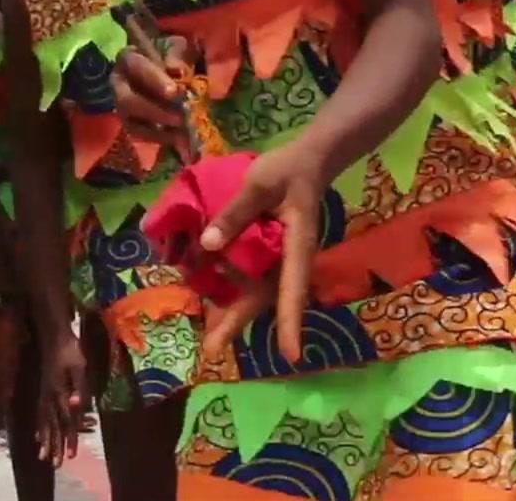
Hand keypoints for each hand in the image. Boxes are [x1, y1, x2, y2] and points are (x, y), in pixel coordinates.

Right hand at [34, 331, 87, 465]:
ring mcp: (45, 394)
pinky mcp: (43, 391)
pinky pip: (40, 414)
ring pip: (45, 422)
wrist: (54, 335)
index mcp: (59, 393)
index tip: (72, 457)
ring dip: (46, 441)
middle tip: (56, 465)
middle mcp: (50, 397)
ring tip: (43, 457)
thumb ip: (79, 387)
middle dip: (55, 446)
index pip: (66, 421)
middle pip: (53, 426)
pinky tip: (38, 436)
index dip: (70, 439)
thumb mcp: (79, 367)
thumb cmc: (70, 349)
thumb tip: (76, 405)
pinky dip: (40, 428)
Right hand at [110, 32, 195, 159]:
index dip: (155, 80)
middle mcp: (118, 82)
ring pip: (131, 121)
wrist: (165, 70)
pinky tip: (179, 138)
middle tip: (181, 118)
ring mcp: (120, 105)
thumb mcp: (176, 48)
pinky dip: (159, 138)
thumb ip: (177, 56)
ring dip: (158, 129)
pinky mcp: (128, 122)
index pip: (137, 67)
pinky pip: (138, 134)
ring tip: (183, 132)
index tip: (176, 92)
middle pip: (128, 100)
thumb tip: (177, 71)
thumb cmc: (170, 55)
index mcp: (129, 58)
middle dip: (155, 111)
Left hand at [193, 143, 326, 362]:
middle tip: (212, 350)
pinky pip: (250, 278)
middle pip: (267, 299)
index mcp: (296, 246)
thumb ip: (236, 212)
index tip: (290, 355)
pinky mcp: (269, 254)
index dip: (290, 322)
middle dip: (240, 324)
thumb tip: (208, 245)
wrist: (307, 161)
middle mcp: (289, 260)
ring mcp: (279, 259)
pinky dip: (231, 290)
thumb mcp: (259, 183)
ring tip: (210, 337)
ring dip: (233, 312)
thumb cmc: (287, 171)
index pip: (293, 288)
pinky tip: (212, 300)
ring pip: (257, 293)